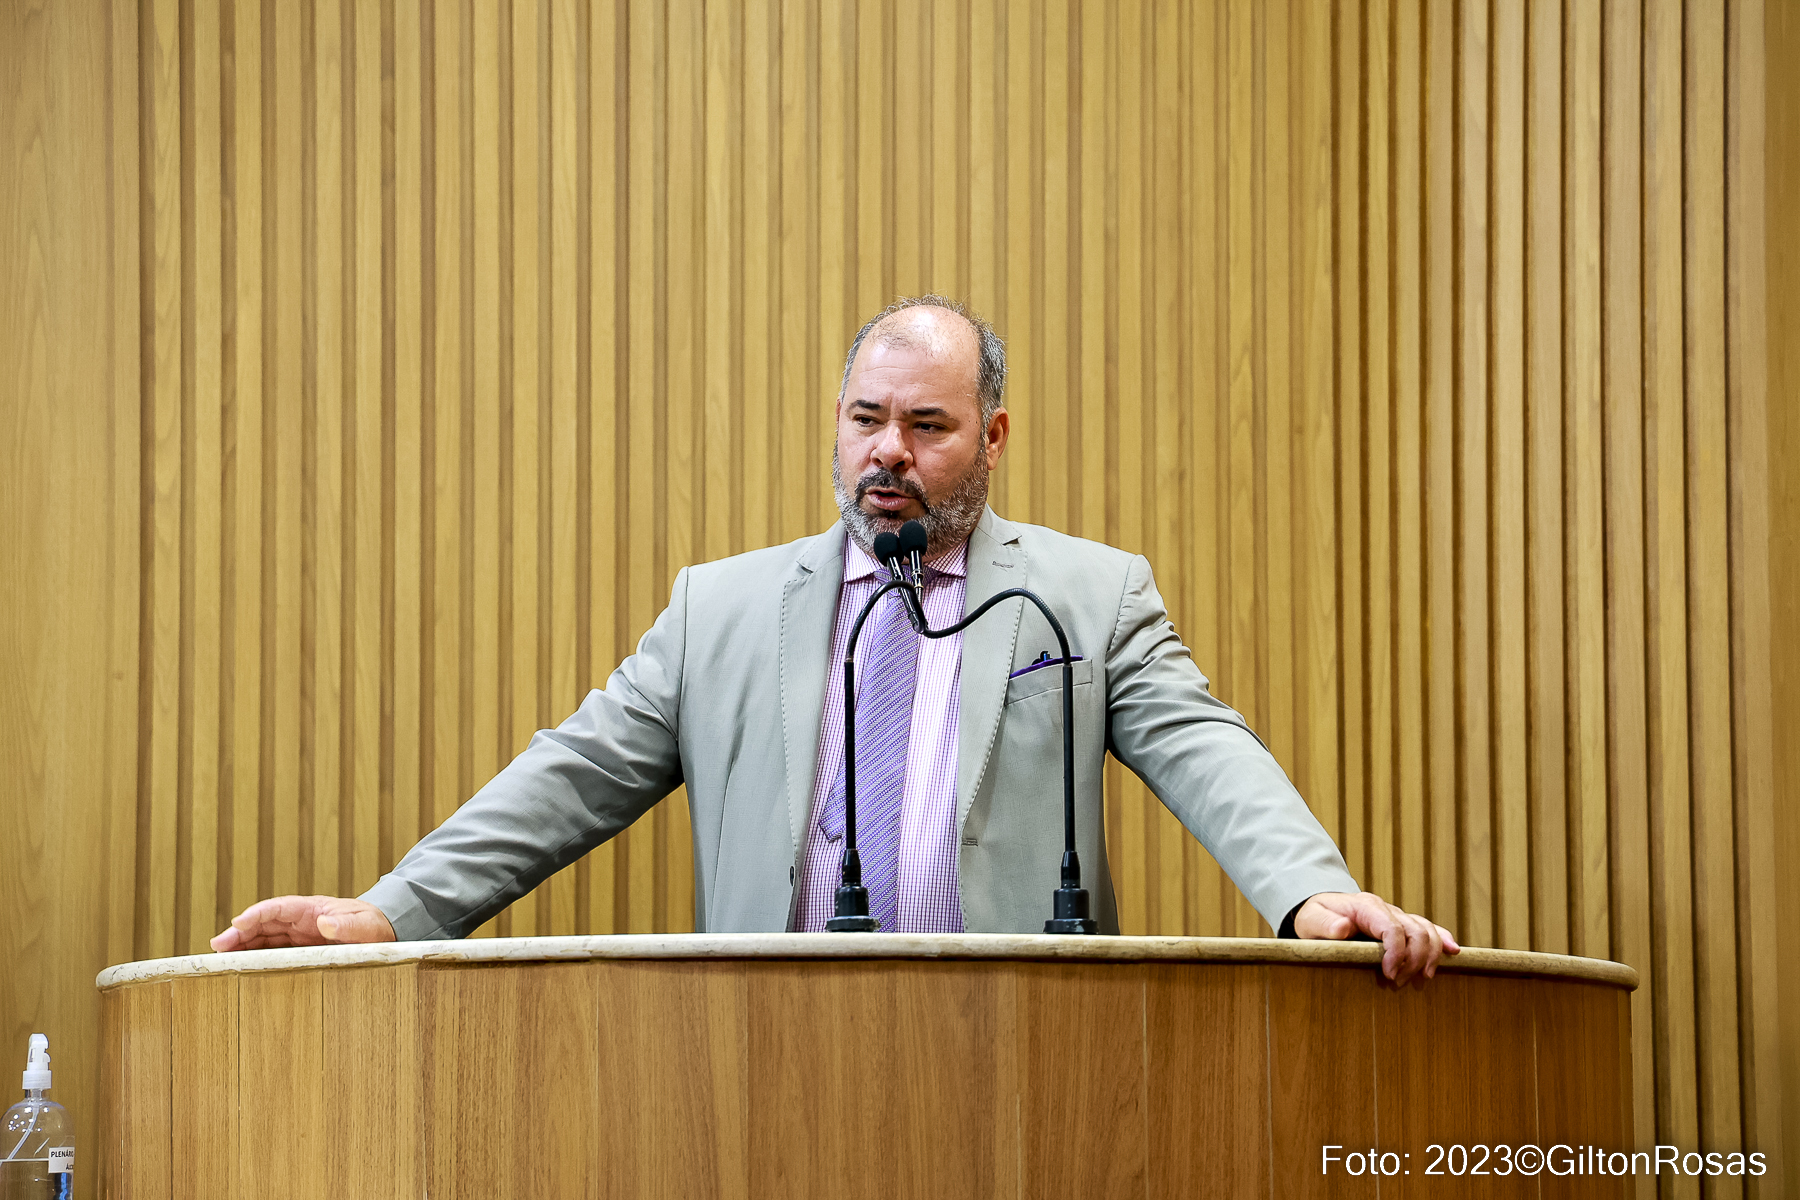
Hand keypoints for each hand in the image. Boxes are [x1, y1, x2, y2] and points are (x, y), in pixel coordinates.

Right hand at [209, 895, 396, 952]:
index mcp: (313, 909)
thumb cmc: (376, 926)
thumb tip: (324, 921)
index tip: (237, 923)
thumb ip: (347, 924)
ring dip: (242, 944)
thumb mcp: (365, 926)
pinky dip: (255, 955)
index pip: (279, 907)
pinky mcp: (300, 948)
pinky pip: (273, 949)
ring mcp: (299, 933)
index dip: (257, 914)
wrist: (386, 931)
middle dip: (239, 932)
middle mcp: (301, 919)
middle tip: (217, 947)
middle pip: (264, 922)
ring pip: (264, 936)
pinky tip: (241, 965)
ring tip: (221, 957)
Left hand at [1294, 891, 1459, 987]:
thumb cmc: (1314, 917)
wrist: (1320, 911)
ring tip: (1420, 979)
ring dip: (1428, 956)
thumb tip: (1343, 928)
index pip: (1392, 928)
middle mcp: (1386, 909)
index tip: (1390, 975)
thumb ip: (1325, 924)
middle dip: (1413, 960)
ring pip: (1427, 931)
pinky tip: (1453, 952)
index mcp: (1366, 907)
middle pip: (1416, 931)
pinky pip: (1429, 929)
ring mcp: (1397, 917)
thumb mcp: (1311, 920)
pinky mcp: (1403, 926)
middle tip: (1398, 983)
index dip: (1397, 953)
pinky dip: (1442, 940)